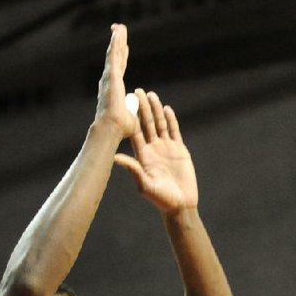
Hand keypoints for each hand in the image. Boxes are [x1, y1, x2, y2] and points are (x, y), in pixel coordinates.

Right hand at [95, 23, 137, 139]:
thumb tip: (134, 109)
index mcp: (115, 89)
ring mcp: (110, 77)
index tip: (124, 48)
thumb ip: (133, 110)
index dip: (122, 58)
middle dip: (117, 44)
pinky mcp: (112, 75)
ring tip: (119, 26)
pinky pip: (114, 55)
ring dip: (117, 39)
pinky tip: (118, 32)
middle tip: (118, 31)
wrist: (112, 128)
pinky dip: (116, 42)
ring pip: (114, 53)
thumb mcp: (131, 117)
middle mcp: (110, 80)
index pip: (120, 69)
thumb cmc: (121, 128)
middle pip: (115, 58)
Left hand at [114, 90, 198, 213]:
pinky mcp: (179, 150)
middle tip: (137, 91)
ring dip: (156, 110)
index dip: (131, 118)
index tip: (126, 104)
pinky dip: (171, 120)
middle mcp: (153, 149)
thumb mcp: (145, 185)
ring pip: (160, 124)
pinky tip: (167, 109)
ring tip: (151, 95)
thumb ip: (132, 169)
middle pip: (146, 124)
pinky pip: (174, 132)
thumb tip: (115, 157)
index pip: (135, 132)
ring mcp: (166, 148)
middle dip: (142, 108)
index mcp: (143, 156)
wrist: (180, 205)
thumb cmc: (161, 199)